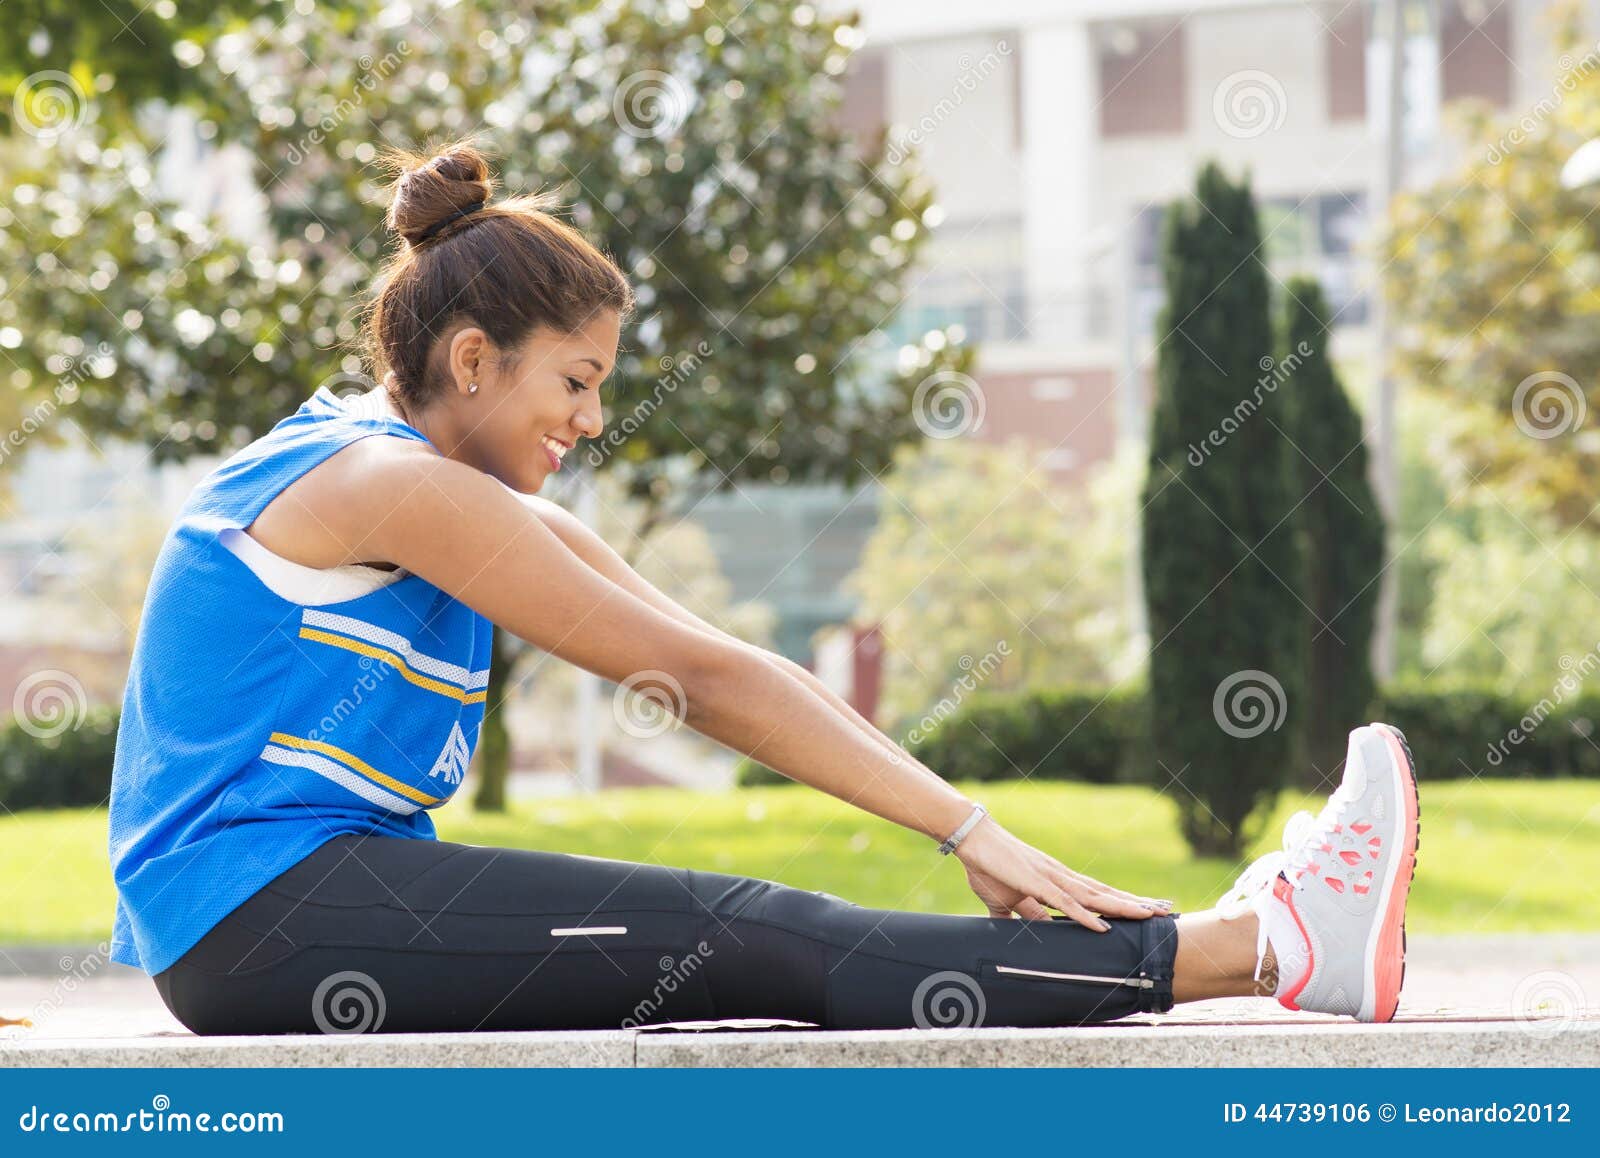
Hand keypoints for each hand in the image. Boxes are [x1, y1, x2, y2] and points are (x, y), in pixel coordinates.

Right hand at [953, 814, 1172, 929]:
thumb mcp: (1007, 900)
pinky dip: (1086, 917)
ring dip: (1122, 908)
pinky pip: (1065, 903)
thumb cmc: (988, 866)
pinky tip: (1104, 926)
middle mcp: (1062, 877)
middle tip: (1165, 910)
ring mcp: (1052, 878)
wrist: (972, 839)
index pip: (1097, 894)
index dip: (1122, 903)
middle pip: (1106, 893)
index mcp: (1058, 881)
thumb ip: (1023, 916)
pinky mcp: (1036, 883)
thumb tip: (1032, 932)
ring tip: (1149, 914)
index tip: (1146, 910)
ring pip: (1094, 897)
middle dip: (1135, 903)